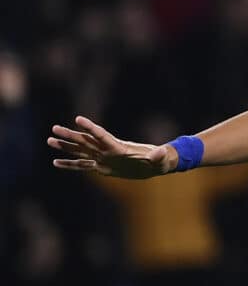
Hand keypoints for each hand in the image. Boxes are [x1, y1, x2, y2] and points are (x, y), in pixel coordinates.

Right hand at [48, 116, 175, 178]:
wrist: (155, 165)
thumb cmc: (159, 161)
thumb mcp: (160, 160)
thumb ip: (158, 156)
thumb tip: (160, 153)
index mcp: (119, 147)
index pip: (102, 135)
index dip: (91, 127)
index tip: (78, 119)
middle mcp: (108, 150)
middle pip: (86, 141)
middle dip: (71, 135)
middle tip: (54, 128)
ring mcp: (104, 158)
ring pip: (81, 151)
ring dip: (66, 147)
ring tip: (49, 140)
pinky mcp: (102, 167)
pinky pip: (82, 165)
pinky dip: (70, 164)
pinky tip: (56, 162)